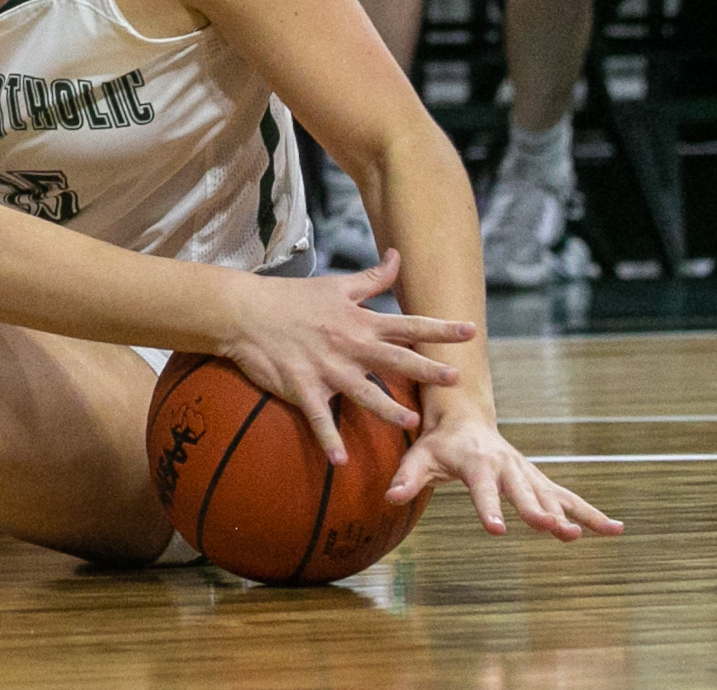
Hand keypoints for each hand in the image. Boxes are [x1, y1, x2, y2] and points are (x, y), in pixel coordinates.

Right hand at [217, 251, 476, 465]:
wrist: (245, 312)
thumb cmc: (292, 298)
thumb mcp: (336, 285)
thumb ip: (373, 277)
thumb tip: (398, 256)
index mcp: (359, 322)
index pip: (407, 325)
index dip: (440, 328)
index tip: (471, 331)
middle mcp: (349, 346)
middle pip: (394, 359)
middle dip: (426, 370)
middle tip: (454, 379)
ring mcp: (326, 369)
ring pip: (363, 393)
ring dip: (387, 409)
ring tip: (411, 422)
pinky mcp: (302, 387)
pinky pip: (318, 418)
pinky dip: (328, 440)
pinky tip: (340, 461)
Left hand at [389, 399, 622, 538]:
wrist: (464, 417)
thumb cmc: (438, 443)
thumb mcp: (419, 456)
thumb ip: (407, 478)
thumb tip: (390, 498)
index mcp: (477, 461)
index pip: (483, 488)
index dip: (489, 508)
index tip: (497, 529)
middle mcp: (507, 466)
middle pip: (524, 491)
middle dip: (537, 510)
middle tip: (551, 529)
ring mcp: (527, 472)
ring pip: (553, 495)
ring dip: (572, 515)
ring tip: (590, 534)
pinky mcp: (540, 480)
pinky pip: (569, 498)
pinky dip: (592, 514)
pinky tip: (617, 529)